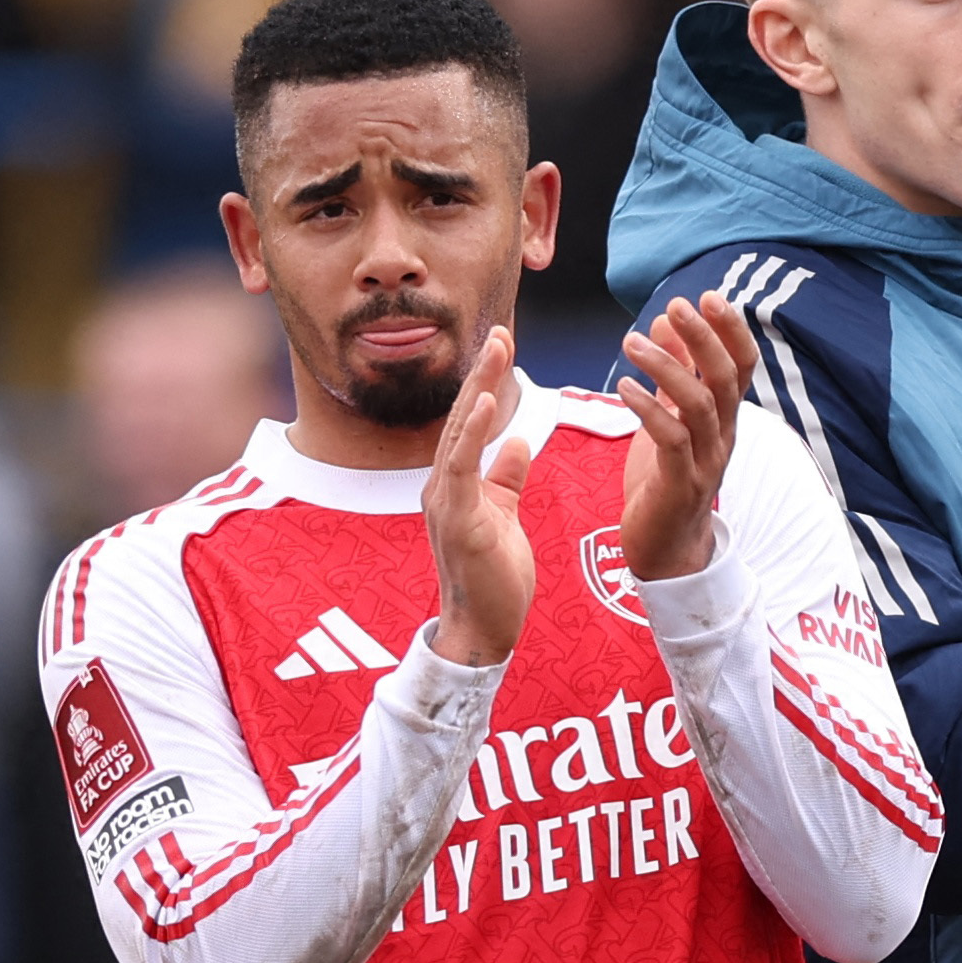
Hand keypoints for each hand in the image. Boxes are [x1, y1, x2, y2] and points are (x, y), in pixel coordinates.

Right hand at [420, 329, 536, 669]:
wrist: (483, 632)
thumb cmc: (494, 580)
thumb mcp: (505, 516)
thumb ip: (507, 479)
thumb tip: (519, 442)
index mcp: (456, 484)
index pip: (472, 422)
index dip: (486, 382)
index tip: (503, 345)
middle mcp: (443, 487)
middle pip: (463, 417)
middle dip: (482, 373)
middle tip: (501, 330)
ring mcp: (445, 502)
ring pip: (460, 432)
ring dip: (480, 388)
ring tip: (497, 350)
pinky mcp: (457, 521)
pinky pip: (462, 468)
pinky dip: (474, 433)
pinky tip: (489, 402)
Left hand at [609, 290, 756, 585]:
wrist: (667, 550)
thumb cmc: (666, 480)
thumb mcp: (672, 418)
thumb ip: (674, 373)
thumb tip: (668, 321)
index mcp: (723, 418)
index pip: (742, 365)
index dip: (731, 330)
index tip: (708, 296)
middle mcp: (723, 436)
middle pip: (725, 378)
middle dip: (703, 338)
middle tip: (675, 306)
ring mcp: (705, 461)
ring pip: (698, 405)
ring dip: (666, 367)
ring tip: (632, 341)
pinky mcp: (680, 485)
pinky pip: (672, 440)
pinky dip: (648, 409)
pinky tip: (624, 387)